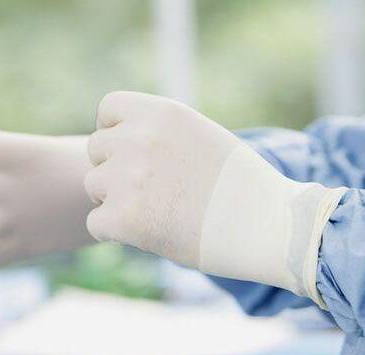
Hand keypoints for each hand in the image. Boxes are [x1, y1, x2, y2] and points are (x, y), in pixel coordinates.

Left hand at [84, 92, 345, 303]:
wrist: (270, 228)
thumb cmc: (245, 188)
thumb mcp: (204, 138)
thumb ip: (163, 133)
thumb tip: (126, 138)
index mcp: (162, 112)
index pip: (109, 109)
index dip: (116, 132)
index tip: (136, 155)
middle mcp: (141, 138)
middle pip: (96, 150)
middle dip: (115, 170)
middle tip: (150, 194)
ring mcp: (129, 178)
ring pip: (94, 186)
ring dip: (115, 202)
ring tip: (157, 215)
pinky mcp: (125, 218)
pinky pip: (96, 223)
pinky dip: (116, 234)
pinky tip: (149, 236)